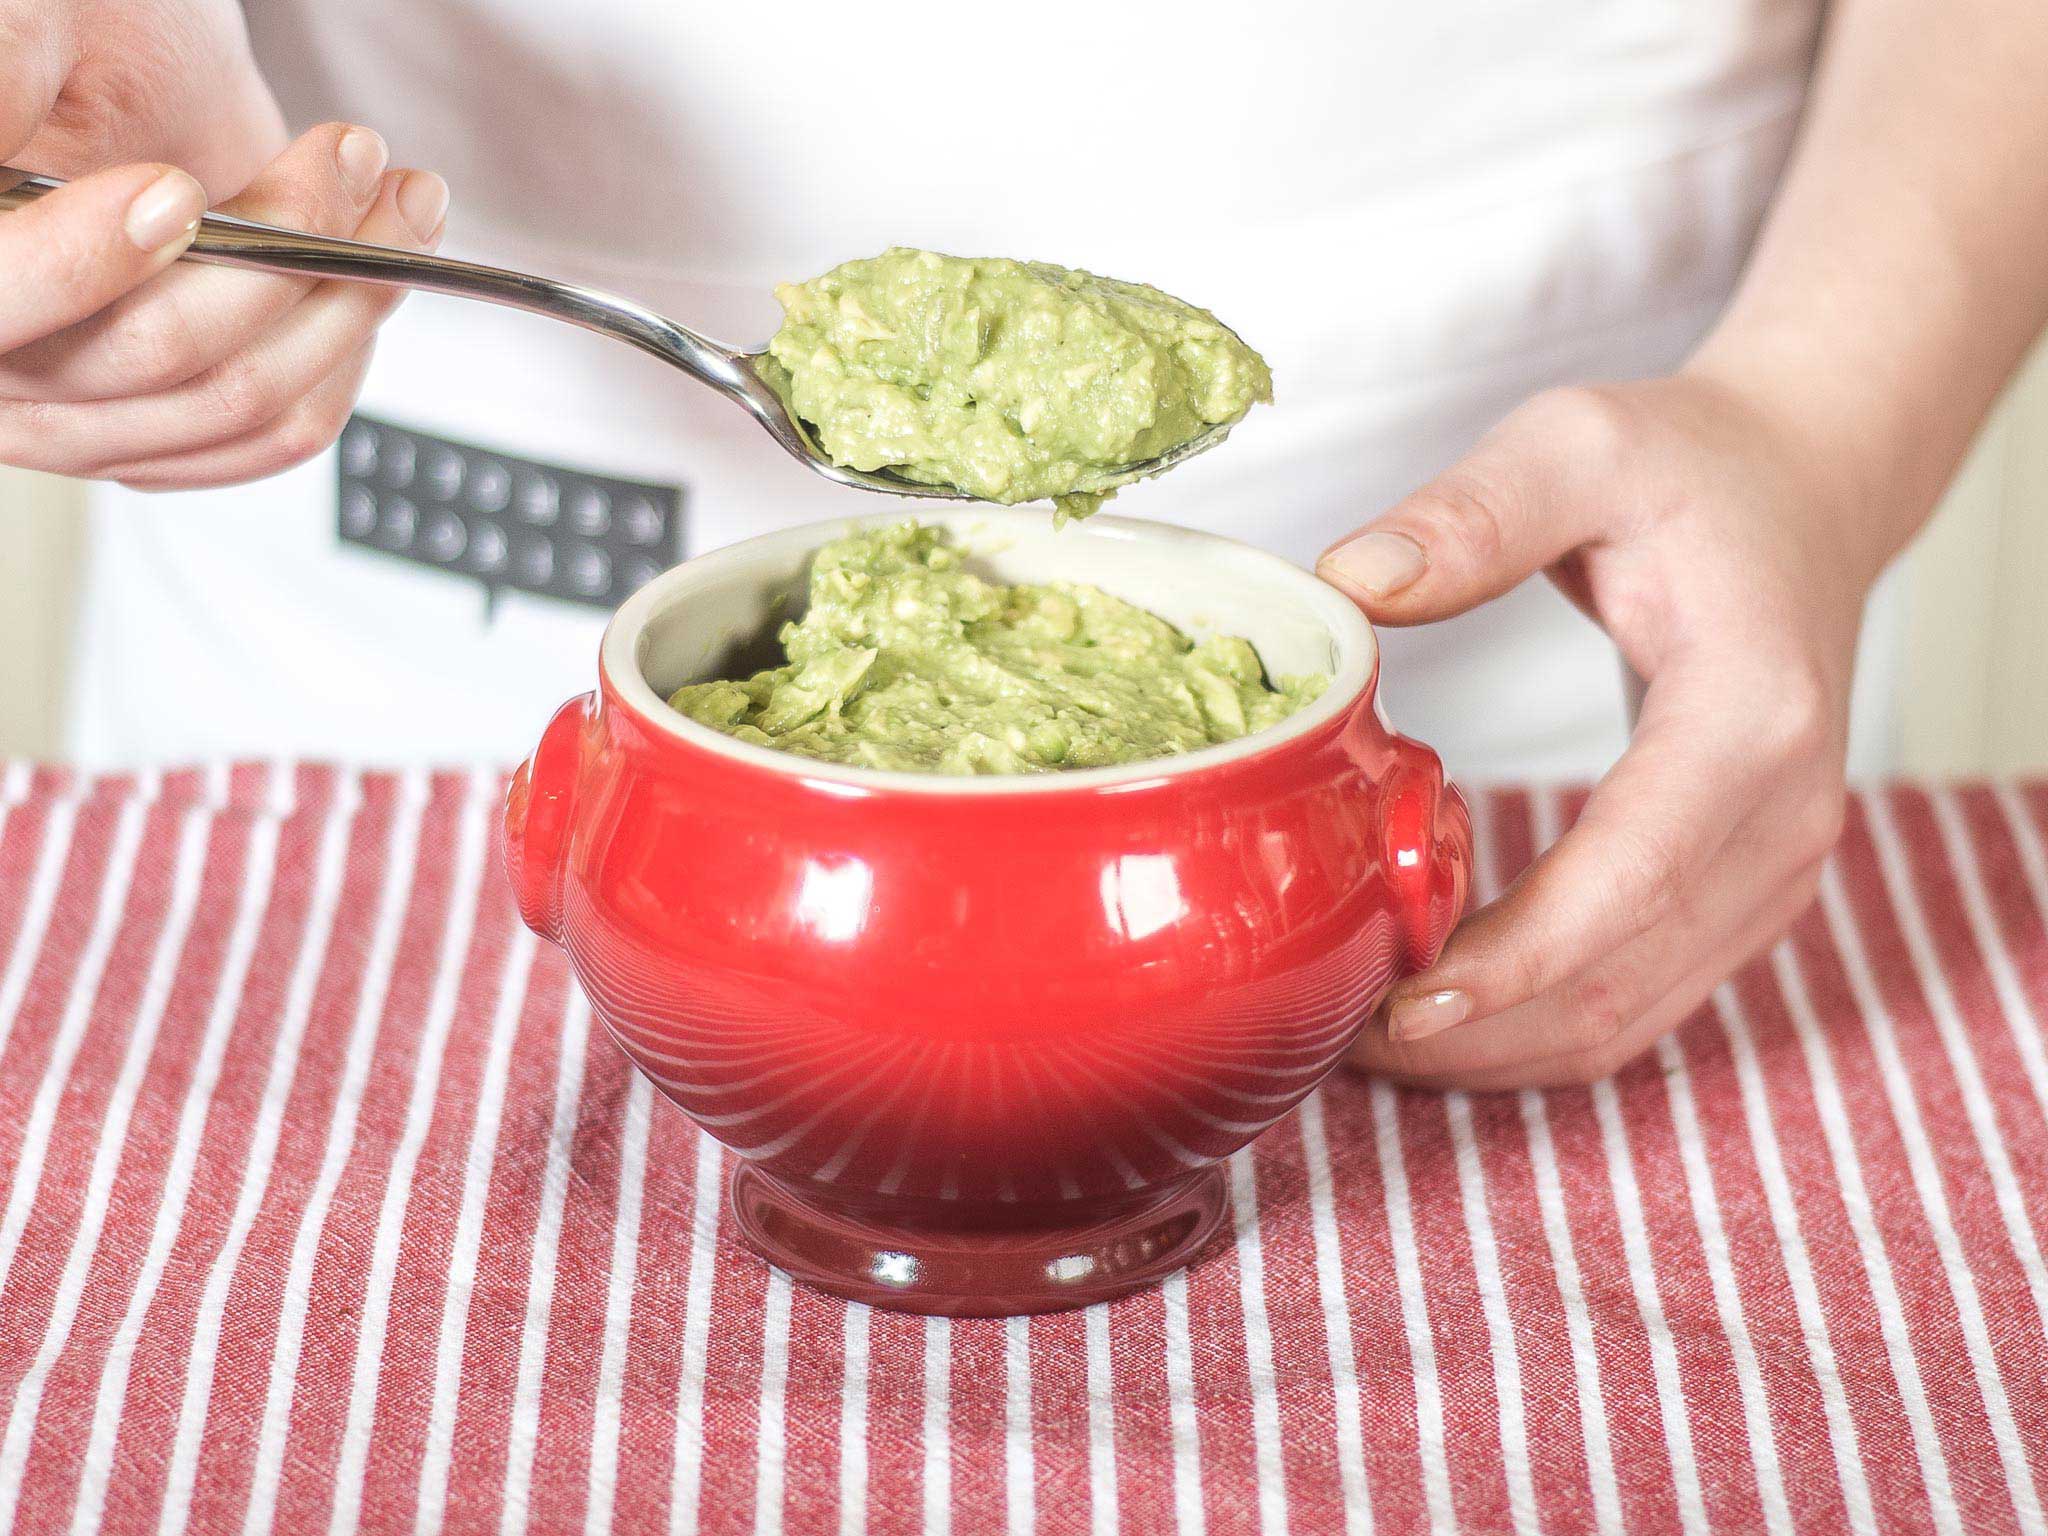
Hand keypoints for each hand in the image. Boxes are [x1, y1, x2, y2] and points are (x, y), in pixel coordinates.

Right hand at [0, 0, 445, 487]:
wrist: (130, 71)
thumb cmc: (75, 38)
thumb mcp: (28, 25)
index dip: (83, 262)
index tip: (176, 192)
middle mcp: (1, 366)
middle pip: (153, 350)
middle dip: (284, 246)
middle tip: (352, 151)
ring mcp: (82, 414)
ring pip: (234, 395)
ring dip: (345, 301)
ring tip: (404, 200)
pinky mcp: (165, 432)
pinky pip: (270, 434)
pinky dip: (343, 357)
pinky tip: (376, 273)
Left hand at [1324, 376, 1861, 1089]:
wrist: (1802, 490)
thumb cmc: (1689, 467)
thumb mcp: (1574, 447)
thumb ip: (1468, 514)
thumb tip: (1349, 581)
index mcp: (1749, 715)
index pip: (1632, 878)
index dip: (1513, 960)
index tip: (1399, 1002)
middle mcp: (1785, 815)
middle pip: (1621, 978)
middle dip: (1473, 1030)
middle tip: (1332, 1036)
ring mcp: (1777, 868)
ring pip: (1630, 1018)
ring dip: (1495, 1050)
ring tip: (1362, 1042)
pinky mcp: (1746, 893)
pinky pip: (1640, 1001)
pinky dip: (1535, 1029)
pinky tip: (1440, 1015)